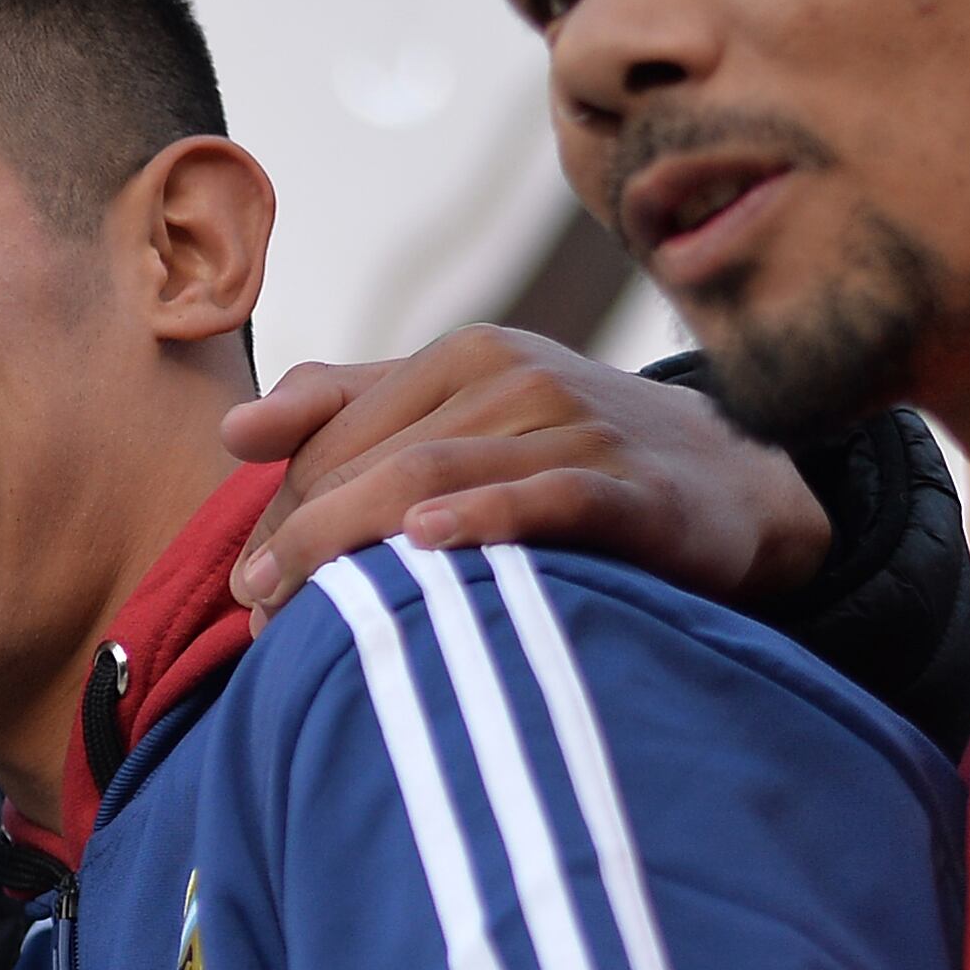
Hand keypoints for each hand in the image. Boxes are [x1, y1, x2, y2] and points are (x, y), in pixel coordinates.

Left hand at [220, 324, 831, 626]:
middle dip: (301, 537)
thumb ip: (351, 408)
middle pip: (372, 459)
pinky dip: (481, 515)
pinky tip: (424, 542)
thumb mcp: (468, 412)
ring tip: (295, 611)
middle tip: (254, 613)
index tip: (248, 584)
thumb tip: (235, 431)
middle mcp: (515, 376)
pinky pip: (544, 497)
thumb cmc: (574, 455)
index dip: (281, 509)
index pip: (335, 435)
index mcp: (464, 357)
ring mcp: (576, 427)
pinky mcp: (631, 488)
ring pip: (435, 475)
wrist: (734, 483)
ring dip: (352, 543)